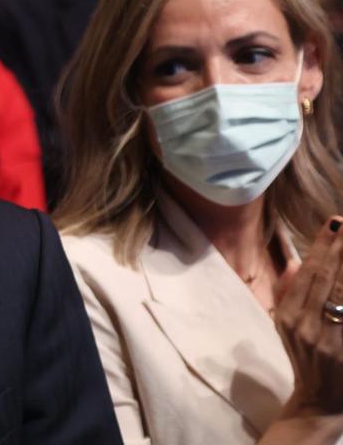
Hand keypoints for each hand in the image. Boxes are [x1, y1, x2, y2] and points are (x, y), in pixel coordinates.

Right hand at [262, 217, 342, 442]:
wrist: (321, 400)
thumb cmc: (304, 358)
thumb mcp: (285, 326)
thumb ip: (288, 293)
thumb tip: (297, 263)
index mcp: (289, 316)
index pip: (308, 273)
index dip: (322, 246)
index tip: (334, 222)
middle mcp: (307, 325)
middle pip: (328, 278)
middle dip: (341, 248)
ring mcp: (329, 339)